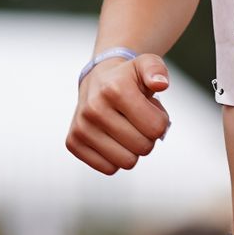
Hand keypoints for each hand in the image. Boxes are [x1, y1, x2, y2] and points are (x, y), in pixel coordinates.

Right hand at [67, 53, 170, 174]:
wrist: (96, 81)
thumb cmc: (128, 78)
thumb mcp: (146, 65)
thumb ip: (157, 70)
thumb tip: (160, 83)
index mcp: (115, 89)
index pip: (156, 128)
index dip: (160, 122)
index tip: (150, 110)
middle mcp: (94, 108)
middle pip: (143, 147)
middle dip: (147, 137)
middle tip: (138, 121)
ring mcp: (81, 127)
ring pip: (127, 162)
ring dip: (132, 150)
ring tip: (125, 129)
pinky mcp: (73, 142)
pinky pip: (108, 168)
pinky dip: (115, 158)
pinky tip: (111, 139)